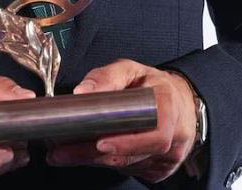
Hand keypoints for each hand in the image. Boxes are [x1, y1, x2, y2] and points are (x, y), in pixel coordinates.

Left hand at [45, 59, 197, 183]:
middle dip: (95, 155)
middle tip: (62, 152)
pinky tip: (89, 155)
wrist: (179, 100)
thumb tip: (82, 92)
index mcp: (169, 106)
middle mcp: (175, 135)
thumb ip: (107, 77)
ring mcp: (170, 156)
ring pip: (128, 166)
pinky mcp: (161, 169)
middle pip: (134, 155)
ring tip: (65, 152)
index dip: (127, 142)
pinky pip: (131, 170)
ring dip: (95, 161)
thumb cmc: (151, 84)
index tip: (98, 142)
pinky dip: (108, 164)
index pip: (155, 134)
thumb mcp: (130, 69)